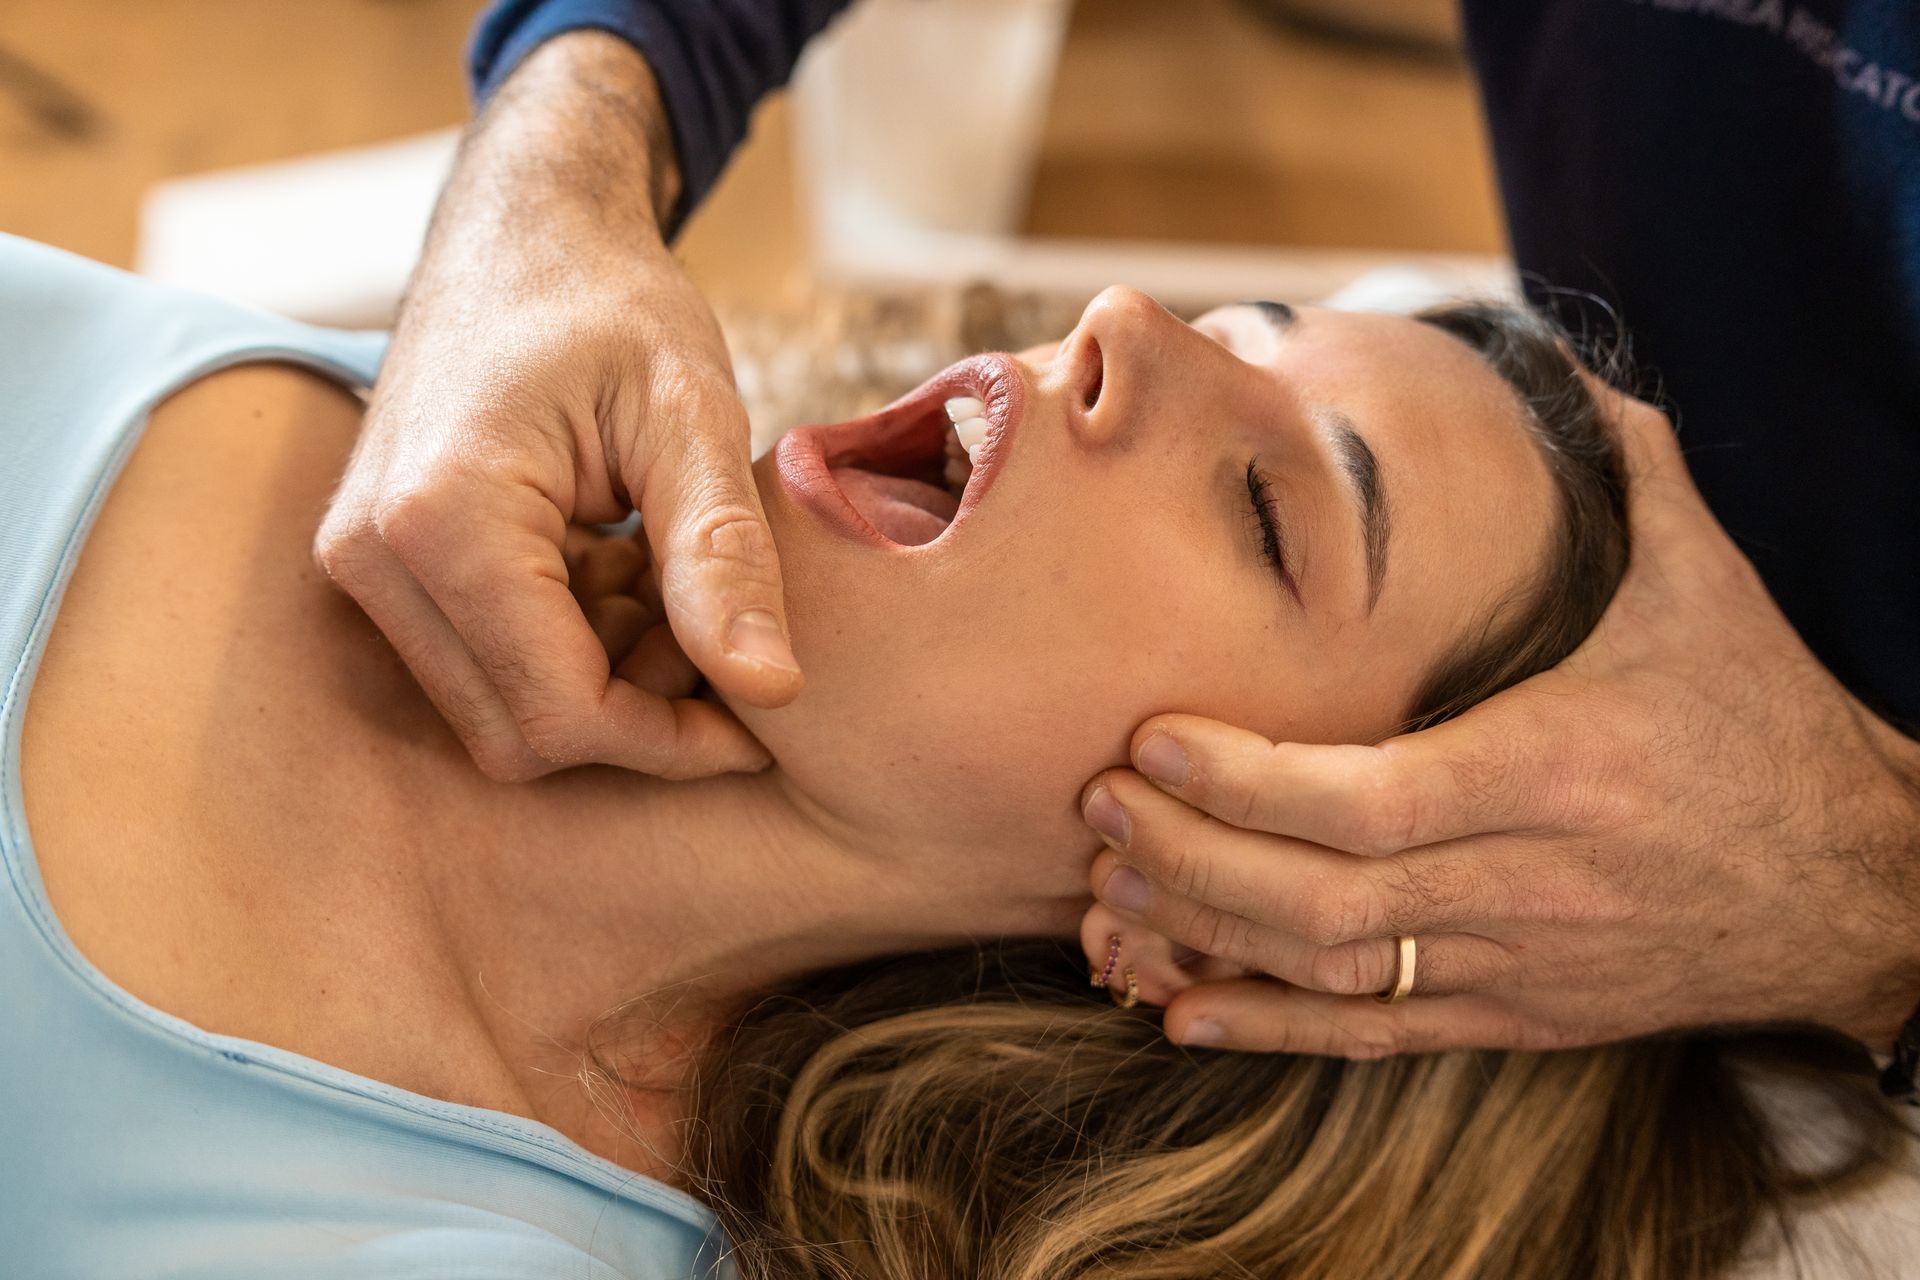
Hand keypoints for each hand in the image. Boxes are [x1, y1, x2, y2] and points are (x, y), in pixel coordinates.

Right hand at [315, 33, 798, 782]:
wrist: (522, 228)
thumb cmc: (612, 301)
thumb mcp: (692, 415)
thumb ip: (723, 558)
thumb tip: (773, 692)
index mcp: (443, 517)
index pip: (559, 710)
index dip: (672, 741)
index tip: (763, 716)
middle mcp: (373, 555)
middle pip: (519, 733)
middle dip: (638, 716)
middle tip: (723, 643)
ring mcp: (364, 562)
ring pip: (498, 710)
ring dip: (605, 684)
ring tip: (676, 592)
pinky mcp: (379, 562)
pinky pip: (480, 664)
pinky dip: (569, 651)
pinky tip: (626, 576)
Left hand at [1081, 382, 1919, 1056]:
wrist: (1857, 887)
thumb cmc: (1762, 719)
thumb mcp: (1703, 582)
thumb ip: (1618, 469)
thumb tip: (1539, 354)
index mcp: (1560, 767)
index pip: (1371, 801)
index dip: (1243, 783)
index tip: (1149, 738)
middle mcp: (1530, 879)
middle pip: (1324, 901)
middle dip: (1190, 859)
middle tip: (1097, 804)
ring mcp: (1520, 961)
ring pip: (1333, 977)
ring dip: (1207, 938)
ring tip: (1110, 889)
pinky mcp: (1519, 1016)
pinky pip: (1373, 1040)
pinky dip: (1269, 1031)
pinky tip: (1180, 1010)